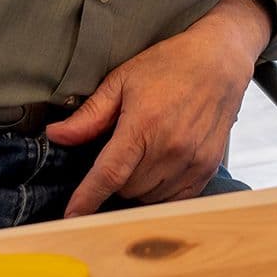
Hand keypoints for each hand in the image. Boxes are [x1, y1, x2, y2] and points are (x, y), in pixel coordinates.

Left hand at [46, 0, 268, 215]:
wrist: (219, 60)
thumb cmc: (170, 65)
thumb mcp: (122, 80)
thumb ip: (90, 114)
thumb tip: (57, 135)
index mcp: (144, 125)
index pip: (109, 174)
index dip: (87, 198)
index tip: (72, 216)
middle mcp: (170, 148)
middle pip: (127, 189)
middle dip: (116, 177)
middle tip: (122, 150)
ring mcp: (192, 161)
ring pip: (149, 197)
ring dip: (138, 185)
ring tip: (144, 153)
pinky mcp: (207, 168)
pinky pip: (175, 199)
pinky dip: (161, 190)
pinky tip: (160, 167)